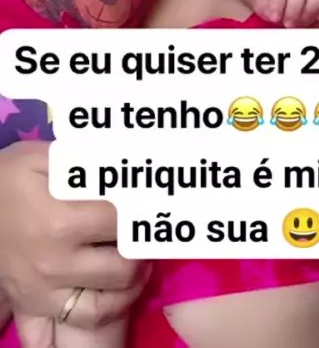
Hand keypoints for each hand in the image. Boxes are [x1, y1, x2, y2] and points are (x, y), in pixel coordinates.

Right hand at [0, 142, 149, 337]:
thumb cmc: (6, 180)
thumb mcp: (40, 158)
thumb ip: (82, 162)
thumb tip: (120, 163)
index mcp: (61, 221)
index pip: (121, 223)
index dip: (139, 213)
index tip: (147, 206)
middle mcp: (56, 262)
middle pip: (122, 266)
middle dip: (139, 250)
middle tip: (145, 236)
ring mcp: (46, 289)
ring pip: (108, 301)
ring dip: (131, 283)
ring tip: (140, 264)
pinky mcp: (36, 305)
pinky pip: (83, 318)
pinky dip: (107, 309)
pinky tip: (117, 290)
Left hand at [254, 0, 318, 27]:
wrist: (279, 2)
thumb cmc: (270, 7)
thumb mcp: (263, 7)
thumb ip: (265, 7)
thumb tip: (270, 14)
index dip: (277, 1)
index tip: (273, 18)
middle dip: (294, 6)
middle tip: (287, 23)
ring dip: (312, 7)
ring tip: (303, 23)